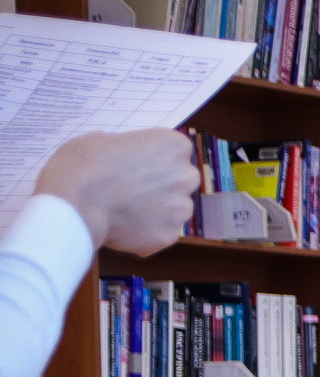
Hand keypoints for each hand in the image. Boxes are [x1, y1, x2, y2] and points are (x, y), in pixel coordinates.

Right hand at [36, 129, 200, 254]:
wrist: (75, 205)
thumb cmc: (84, 164)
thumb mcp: (102, 140)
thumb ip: (126, 149)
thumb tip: (125, 157)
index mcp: (175, 146)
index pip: (174, 151)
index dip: (153, 159)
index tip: (136, 165)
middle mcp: (186, 176)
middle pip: (179, 181)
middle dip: (161, 185)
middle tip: (131, 189)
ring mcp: (181, 209)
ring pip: (173, 209)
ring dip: (155, 210)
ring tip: (123, 210)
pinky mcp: (170, 236)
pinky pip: (160, 232)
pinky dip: (144, 231)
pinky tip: (121, 226)